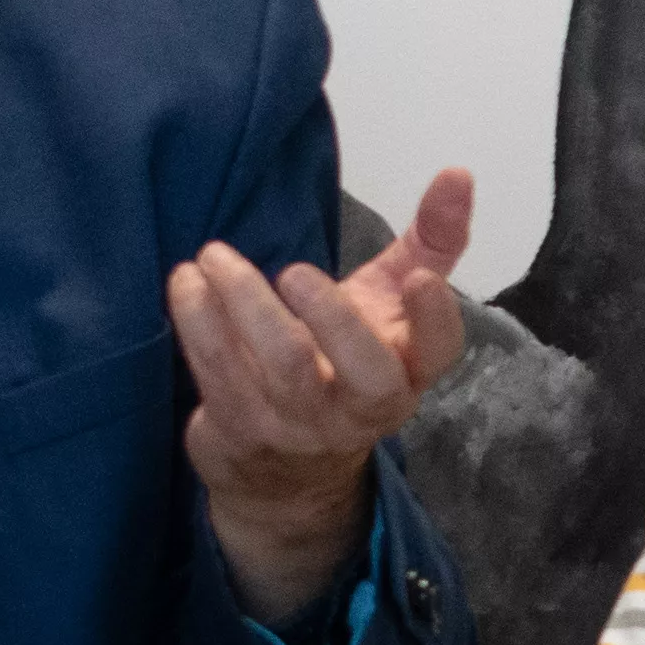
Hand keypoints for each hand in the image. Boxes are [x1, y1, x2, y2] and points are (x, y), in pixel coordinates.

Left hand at [178, 166, 476, 623]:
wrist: (286, 471)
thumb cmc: (343, 364)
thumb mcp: (387, 305)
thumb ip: (427, 242)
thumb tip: (457, 172)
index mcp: (407, 373)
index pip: (439, 352)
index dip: (435, 318)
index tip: (420, 279)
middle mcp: (362, 410)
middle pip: (364, 374)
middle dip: (333, 318)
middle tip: (294, 270)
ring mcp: (302, 427)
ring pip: (281, 368)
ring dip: (244, 303)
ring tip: (214, 257)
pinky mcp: (243, 432)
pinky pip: (218, 374)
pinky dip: (199, 322)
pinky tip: (187, 282)